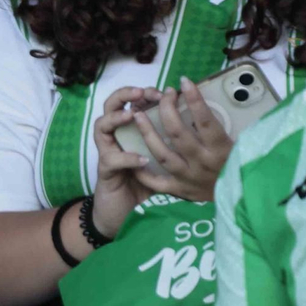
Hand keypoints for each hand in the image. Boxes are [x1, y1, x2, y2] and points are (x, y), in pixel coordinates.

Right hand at [91, 87, 158, 237]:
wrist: (118, 216)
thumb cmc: (144, 191)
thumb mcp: (162, 167)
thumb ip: (173, 150)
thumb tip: (203, 131)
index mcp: (129, 134)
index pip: (129, 103)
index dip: (141, 93)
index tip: (161, 88)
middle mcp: (114, 139)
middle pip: (109, 106)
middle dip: (125, 95)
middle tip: (144, 92)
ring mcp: (107, 153)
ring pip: (102, 127)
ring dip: (117, 118)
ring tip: (133, 115)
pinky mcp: (105, 172)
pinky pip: (112, 160)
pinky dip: (126, 158)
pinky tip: (142, 160)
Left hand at [100, 80, 235, 202]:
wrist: (247, 204)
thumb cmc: (246, 169)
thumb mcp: (246, 147)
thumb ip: (234, 127)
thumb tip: (228, 101)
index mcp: (222, 150)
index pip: (206, 120)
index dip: (194, 99)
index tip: (184, 81)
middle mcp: (203, 163)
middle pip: (178, 133)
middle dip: (166, 110)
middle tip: (163, 94)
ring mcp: (189, 178)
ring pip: (162, 154)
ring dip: (147, 133)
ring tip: (137, 115)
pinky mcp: (180, 191)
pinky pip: (157, 182)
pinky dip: (143, 171)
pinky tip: (132, 155)